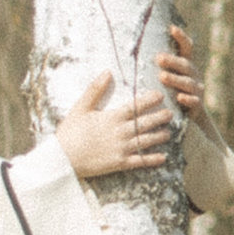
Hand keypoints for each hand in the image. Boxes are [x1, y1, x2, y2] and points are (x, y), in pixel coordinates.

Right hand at [54, 66, 178, 178]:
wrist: (63, 158)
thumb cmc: (70, 132)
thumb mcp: (80, 107)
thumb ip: (95, 90)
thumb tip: (107, 72)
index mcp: (112, 117)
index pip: (136, 106)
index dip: (149, 100)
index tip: (160, 95)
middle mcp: (121, 132)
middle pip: (145, 123)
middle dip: (159, 118)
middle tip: (170, 114)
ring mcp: (122, 148)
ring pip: (146, 141)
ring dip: (159, 136)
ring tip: (168, 132)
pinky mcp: (120, 163)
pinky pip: (140, 161)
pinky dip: (152, 159)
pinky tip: (163, 157)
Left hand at [159, 22, 204, 120]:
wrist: (187, 115)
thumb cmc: (169, 91)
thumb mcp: (164, 75)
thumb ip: (156, 64)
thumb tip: (128, 49)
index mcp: (185, 64)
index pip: (186, 47)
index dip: (181, 37)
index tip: (172, 28)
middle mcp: (193, 74)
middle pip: (185, 64)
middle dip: (172, 61)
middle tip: (159, 58)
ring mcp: (196, 89)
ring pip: (188, 82)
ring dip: (175, 79)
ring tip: (162, 77)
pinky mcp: (197, 104)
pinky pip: (194, 101)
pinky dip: (188, 99)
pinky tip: (180, 97)